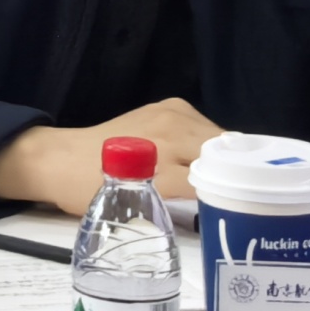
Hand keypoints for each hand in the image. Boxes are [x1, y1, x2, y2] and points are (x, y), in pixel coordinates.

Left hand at [0, 98, 226, 210]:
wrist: (63, 159)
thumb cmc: (93, 189)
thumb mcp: (140, 202)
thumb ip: (183, 197)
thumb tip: (220, 201)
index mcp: (167, 155)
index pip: (218, 172)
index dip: (235, 188)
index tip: (247, 205)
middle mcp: (174, 127)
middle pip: (223, 150)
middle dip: (234, 170)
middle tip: (241, 195)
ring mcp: (172, 112)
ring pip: (217, 136)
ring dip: (223, 156)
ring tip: (224, 179)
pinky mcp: (169, 105)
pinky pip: (203, 125)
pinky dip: (208, 143)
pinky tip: (201, 160)